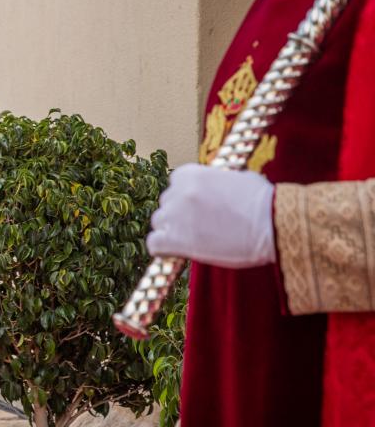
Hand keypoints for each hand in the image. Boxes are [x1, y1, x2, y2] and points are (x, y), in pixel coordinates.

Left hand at [146, 164, 274, 267]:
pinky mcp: (174, 239)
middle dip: (179, 215)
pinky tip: (176, 253)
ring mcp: (174, 215)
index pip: (175, 184)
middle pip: (167, 204)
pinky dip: (162, 249)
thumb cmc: (264, 202)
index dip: (187, 198)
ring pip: (159, 223)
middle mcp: (178, 191)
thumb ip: (217, 183)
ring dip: (172, 231)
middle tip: (200, 227)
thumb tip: (215, 188)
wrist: (272, 224)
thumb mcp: (238, 179)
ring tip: (194, 241)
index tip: (199, 209)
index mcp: (190, 174)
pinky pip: (153, 244)